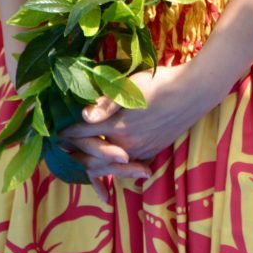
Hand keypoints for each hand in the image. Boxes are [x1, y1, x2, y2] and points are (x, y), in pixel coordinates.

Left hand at [62, 60, 222, 183]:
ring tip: (84, 162)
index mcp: (116, 126)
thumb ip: (106, 103)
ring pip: (110, 167)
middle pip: (92, 157)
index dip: (66, 133)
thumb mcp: (131, 87)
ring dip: (95, 165)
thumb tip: (83, 117)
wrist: (195, 92)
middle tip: (64, 149)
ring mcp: (141, 150)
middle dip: (76, 154)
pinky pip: (129, 167)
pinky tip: (115, 164)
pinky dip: (117, 169)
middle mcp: (126, 144)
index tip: (56, 132)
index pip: (82, 134)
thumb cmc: (161, 83)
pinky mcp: (154, 150)